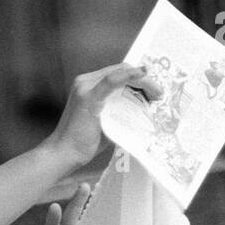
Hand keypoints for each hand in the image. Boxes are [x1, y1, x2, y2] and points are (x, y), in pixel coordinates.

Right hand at [44, 63, 161, 170]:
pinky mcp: (88, 97)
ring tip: (157, 94)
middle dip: (144, 80)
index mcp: (89, 85)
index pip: (119, 73)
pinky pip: (112, 80)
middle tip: (160, 93)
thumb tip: (141, 111)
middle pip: (121, 70)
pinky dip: (129, 75)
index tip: (154, 90)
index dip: (139, 78)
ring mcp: (85, 87)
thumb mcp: (106, 122)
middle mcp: (85, 81)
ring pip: (120, 73)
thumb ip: (119, 111)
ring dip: (142, 81)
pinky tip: (143, 73)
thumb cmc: (84, 143)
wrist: (64, 154)